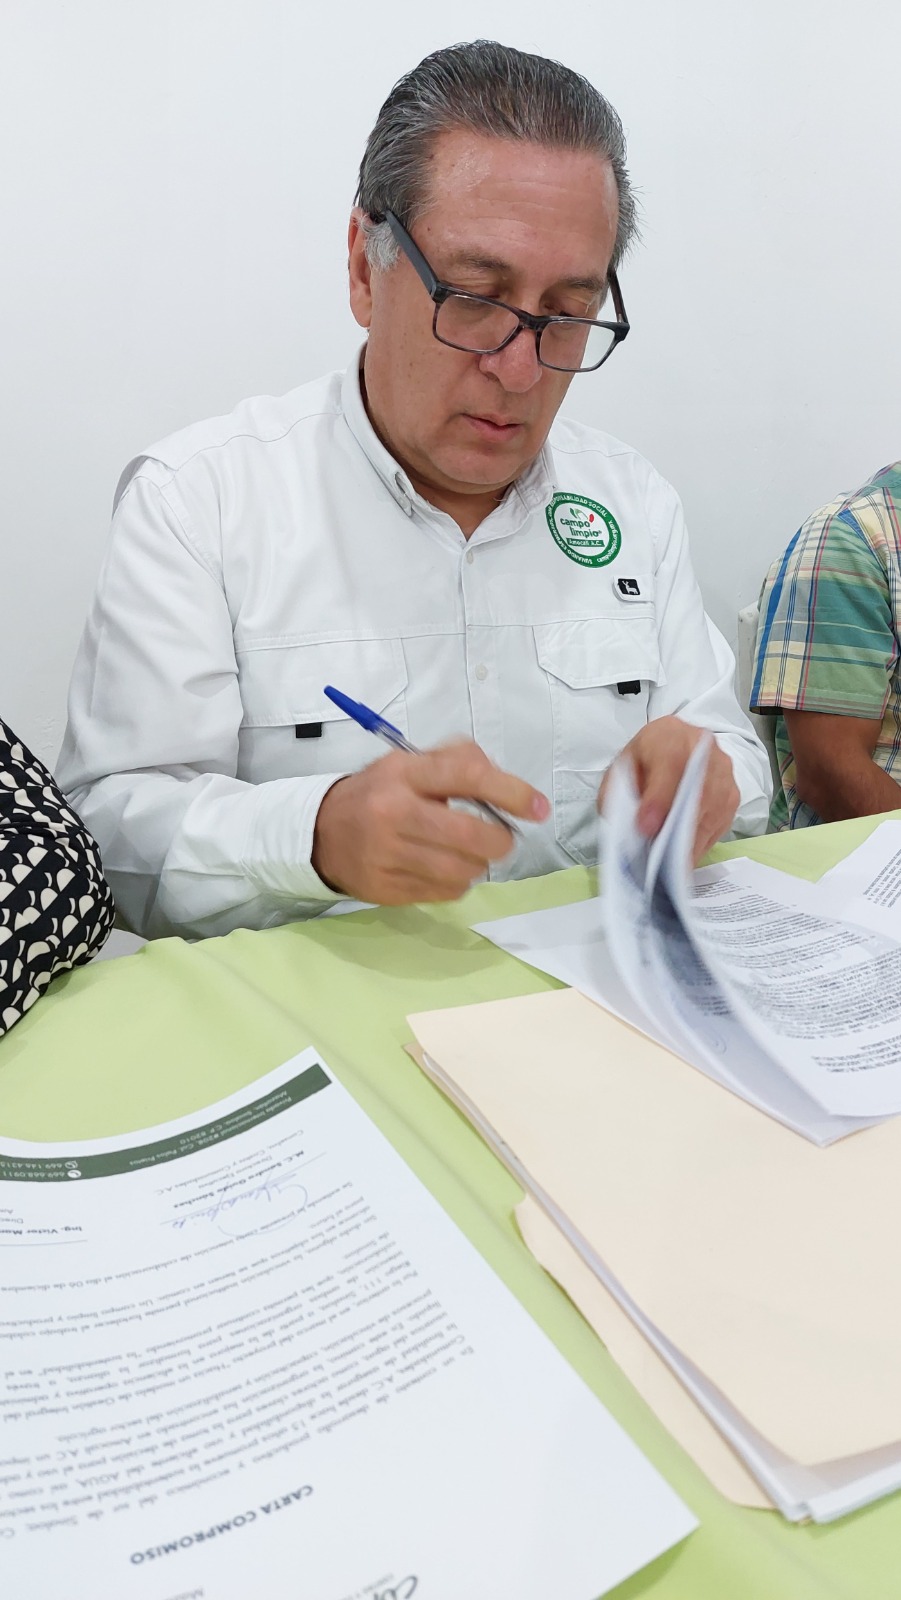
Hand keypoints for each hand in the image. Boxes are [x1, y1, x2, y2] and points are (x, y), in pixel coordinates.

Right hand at [312, 740, 549, 903]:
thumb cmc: (379, 793)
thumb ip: (458, 762)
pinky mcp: (385, 889)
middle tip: (499, 839)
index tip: (538, 807)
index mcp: (404, 774)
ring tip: (464, 854)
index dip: (511, 792)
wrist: (321, 833)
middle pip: (472, 836)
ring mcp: (387, 855)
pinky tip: (442, 869)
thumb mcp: (410, 764)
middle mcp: (394, 813)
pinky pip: (444, 893)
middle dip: (500, 841)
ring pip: (462, 870)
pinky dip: (455, 883)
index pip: (467, 777)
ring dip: (477, 864)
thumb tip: (507, 785)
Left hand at [599, 716, 738, 863]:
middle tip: (658, 862)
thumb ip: (619, 794)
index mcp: (669, 736)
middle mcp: (703, 749)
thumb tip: (633, 829)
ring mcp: (723, 772)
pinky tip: (684, 858)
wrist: (671, 744)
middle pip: (697, 792)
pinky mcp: (732, 794)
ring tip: (669, 869)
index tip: (646, 828)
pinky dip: (700, 844)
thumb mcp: (620, 770)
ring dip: (690, 843)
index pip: (670, 764)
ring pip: (712, 812)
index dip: (659, 799)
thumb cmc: (645, 760)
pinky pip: (720, 824)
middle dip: (676, 829)